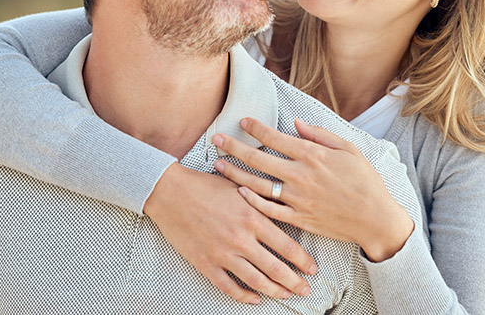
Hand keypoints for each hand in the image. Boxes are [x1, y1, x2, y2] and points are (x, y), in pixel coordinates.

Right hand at [143, 163, 317, 303]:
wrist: (171, 192)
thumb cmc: (207, 186)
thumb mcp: (241, 189)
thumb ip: (262, 203)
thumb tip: (286, 210)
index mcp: (253, 217)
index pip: (287, 245)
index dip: (303, 260)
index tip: (313, 269)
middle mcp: (241, 238)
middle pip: (275, 268)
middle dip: (294, 281)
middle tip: (306, 289)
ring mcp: (222, 253)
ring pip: (255, 281)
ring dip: (274, 291)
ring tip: (286, 295)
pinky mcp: (205, 263)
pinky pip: (228, 286)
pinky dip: (243, 295)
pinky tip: (254, 298)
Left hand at [213, 118, 413, 261]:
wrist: (374, 218)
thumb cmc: (365, 180)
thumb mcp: (348, 149)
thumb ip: (320, 134)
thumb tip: (296, 123)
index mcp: (312, 155)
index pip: (275, 137)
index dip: (255, 128)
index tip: (241, 121)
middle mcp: (300, 176)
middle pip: (258, 159)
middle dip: (234, 146)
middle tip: (216, 138)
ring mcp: (297, 199)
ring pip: (256, 184)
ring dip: (234, 173)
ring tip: (218, 164)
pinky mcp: (298, 218)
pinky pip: (268, 209)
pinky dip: (251, 200)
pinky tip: (238, 191)